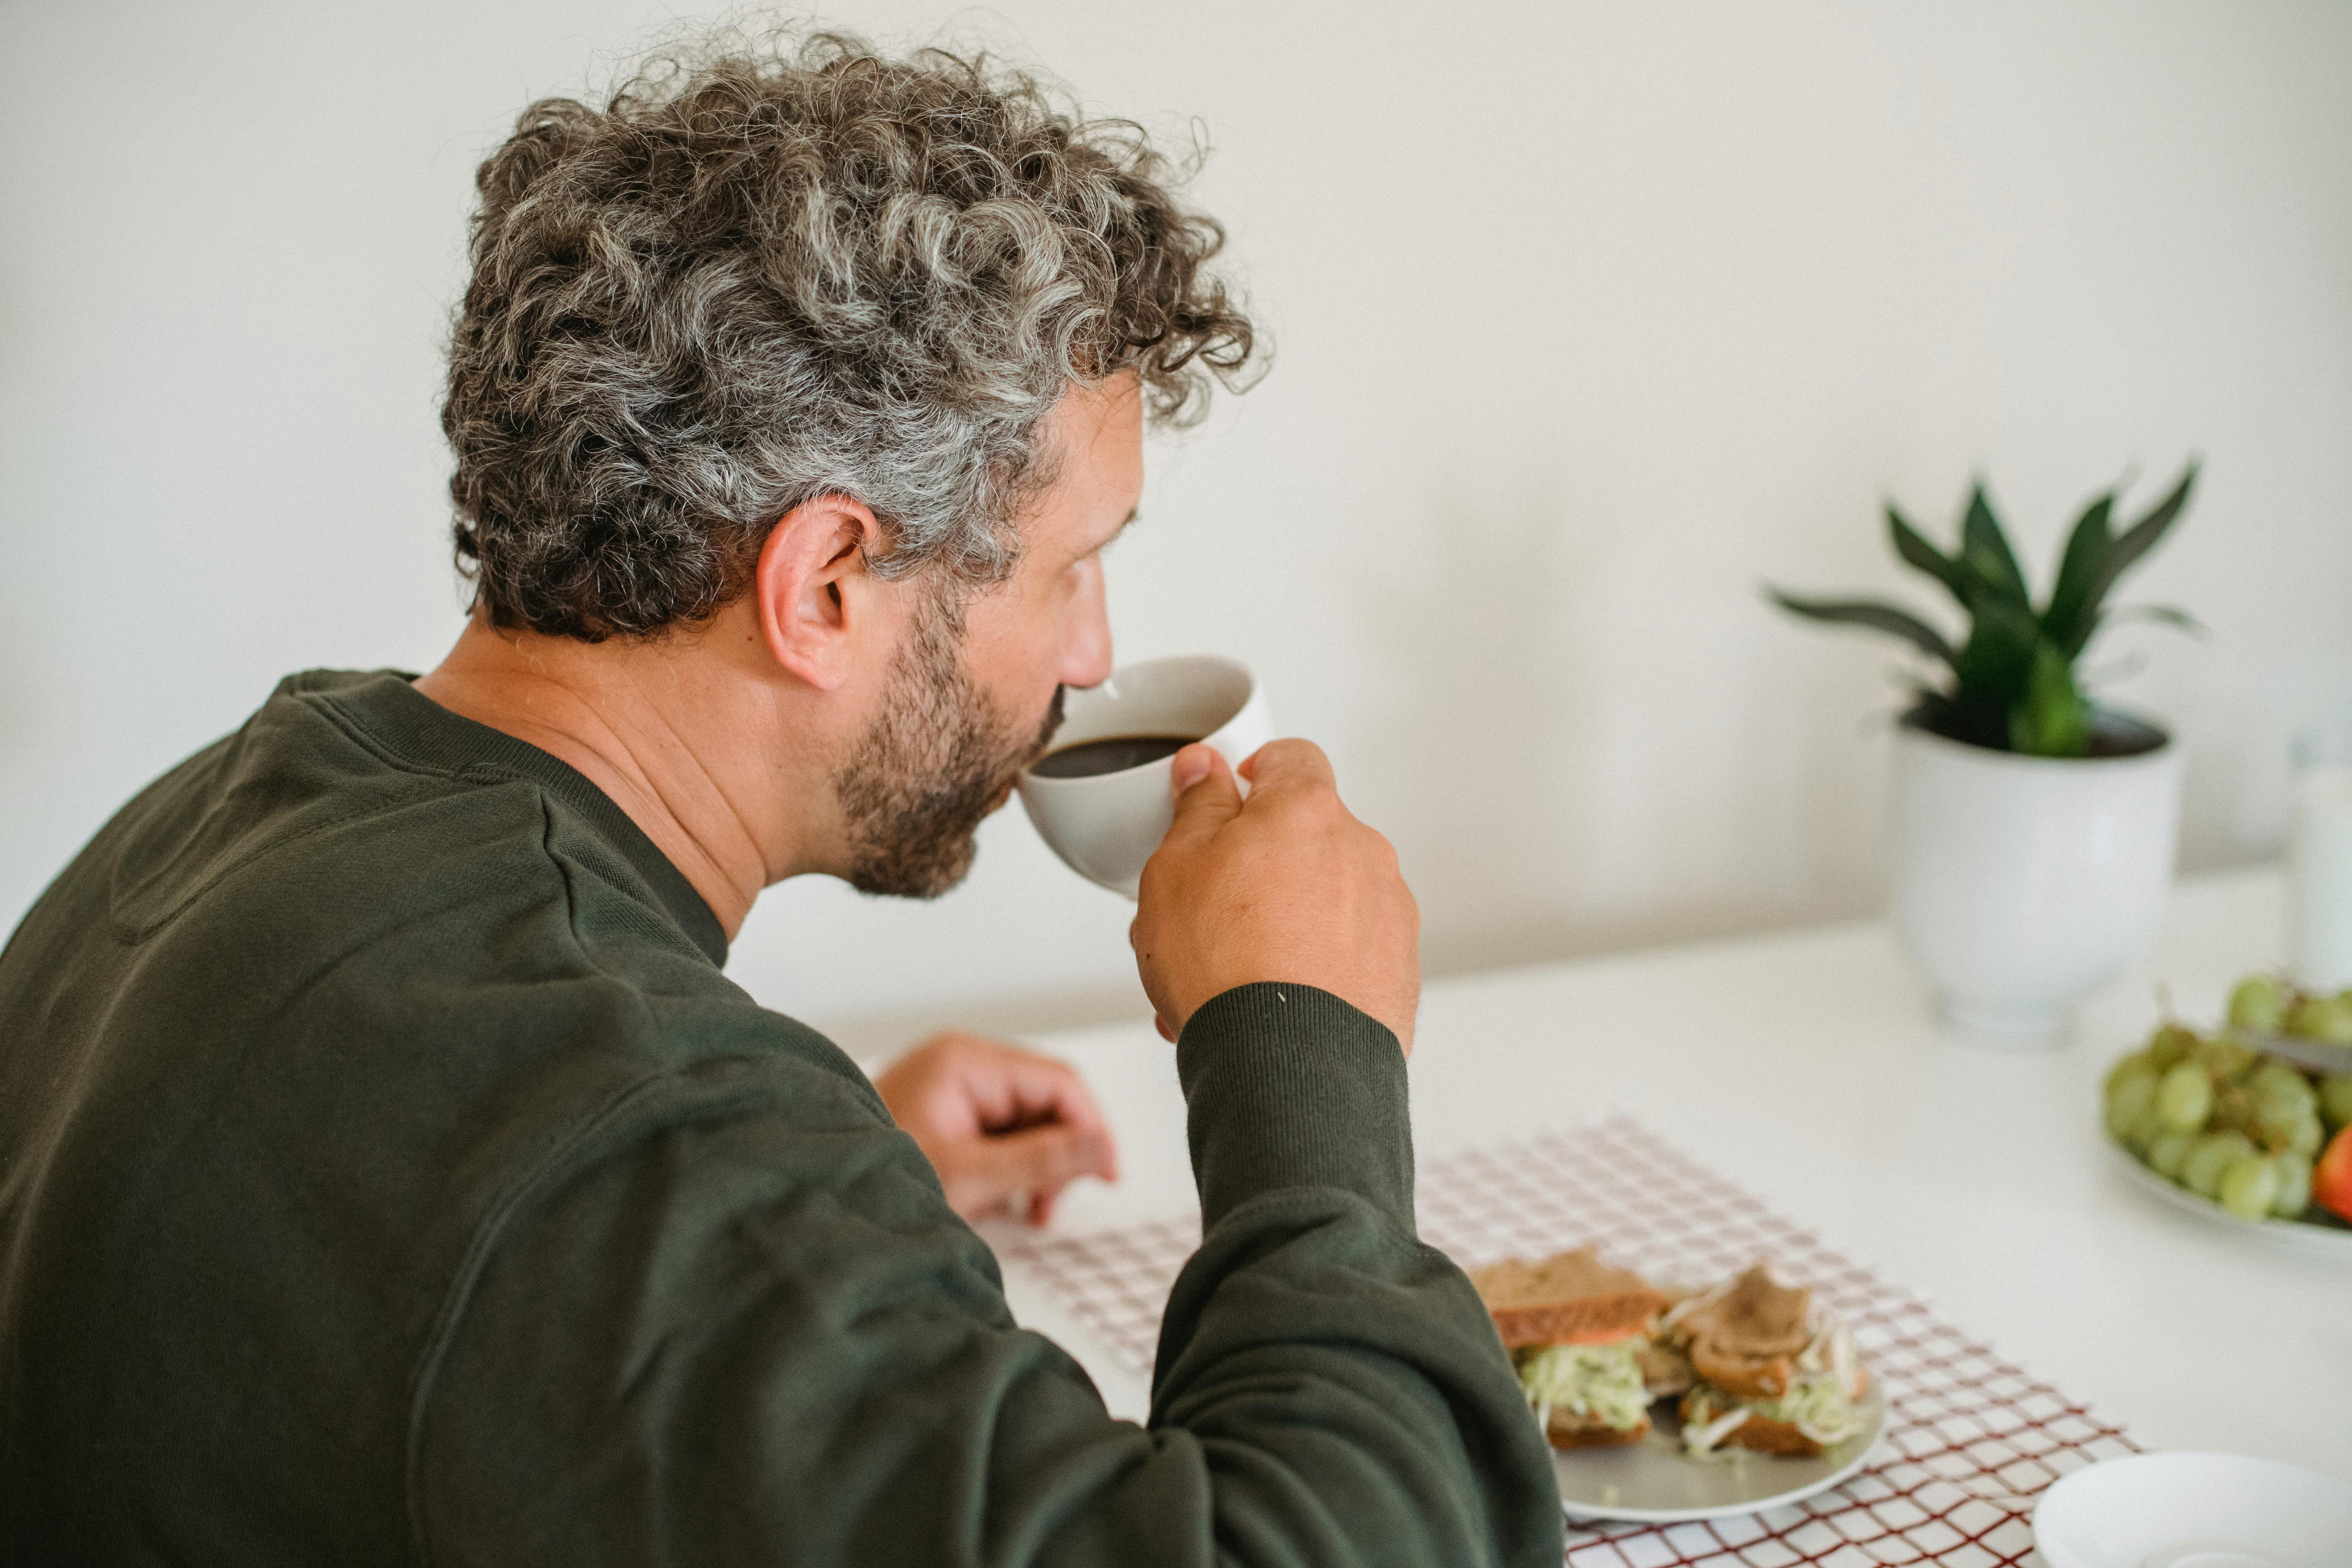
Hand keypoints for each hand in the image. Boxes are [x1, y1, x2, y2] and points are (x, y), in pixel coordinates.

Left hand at [873, 1032, 1117, 1225]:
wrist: (815, 1202)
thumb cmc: (874, 1180)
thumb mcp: (968, 1177)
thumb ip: (1041, 1160)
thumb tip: (1103, 1147)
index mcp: (967, 1061)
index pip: (1059, 1082)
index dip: (1093, 1128)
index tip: (1107, 1175)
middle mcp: (963, 1065)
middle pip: (1046, 1102)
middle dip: (1060, 1155)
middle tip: (1049, 1207)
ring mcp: (953, 1090)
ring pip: (1028, 1123)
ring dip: (1038, 1169)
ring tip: (1025, 1212)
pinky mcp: (946, 1116)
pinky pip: (1001, 1136)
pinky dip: (1012, 1171)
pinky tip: (1004, 1202)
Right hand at [1130, 739, 1419, 1052]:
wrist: (1287, 1067)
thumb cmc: (1228, 968)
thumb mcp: (1176, 868)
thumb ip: (1196, 807)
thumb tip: (1205, 770)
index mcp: (1308, 811)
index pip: (1290, 757)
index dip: (1253, 773)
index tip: (1229, 798)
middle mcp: (1363, 853)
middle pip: (1305, 837)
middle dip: (1257, 865)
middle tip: (1207, 910)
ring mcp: (1389, 914)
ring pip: (1323, 900)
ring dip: (1278, 924)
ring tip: (1225, 976)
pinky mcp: (1399, 972)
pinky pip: (1347, 954)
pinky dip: (1310, 969)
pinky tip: (1265, 1006)